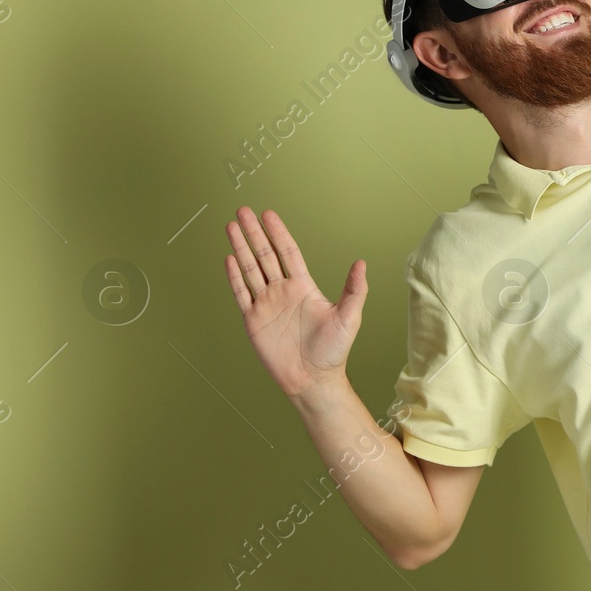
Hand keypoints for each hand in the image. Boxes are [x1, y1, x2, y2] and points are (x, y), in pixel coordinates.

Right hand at [223, 206, 367, 400]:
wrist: (313, 380)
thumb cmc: (333, 351)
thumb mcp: (349, 317)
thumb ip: (355, 289)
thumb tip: (361, 263)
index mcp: (304, 287)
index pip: (288, 252)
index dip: (278, 233)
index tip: (269, 214)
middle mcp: (283, 291)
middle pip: (265, 255)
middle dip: (254, 233)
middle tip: (243, 210)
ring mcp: (266, 305)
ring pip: (250, 270)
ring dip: (240, 248)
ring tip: (232, 226)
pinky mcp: (253, 321)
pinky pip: (242, 294)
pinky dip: (234, 276)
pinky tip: (229, 258)